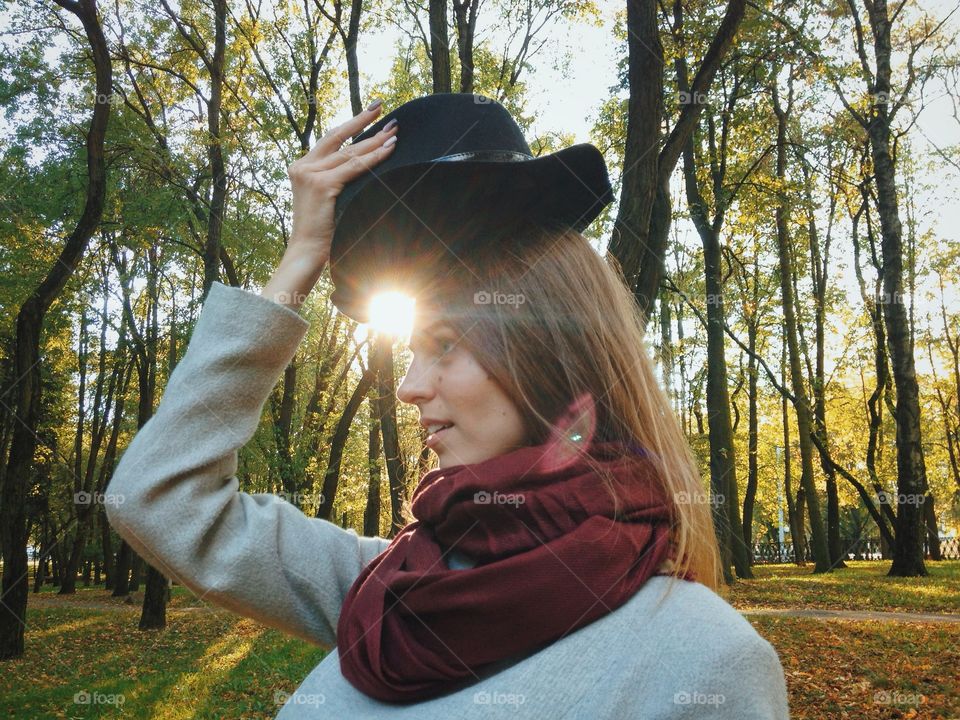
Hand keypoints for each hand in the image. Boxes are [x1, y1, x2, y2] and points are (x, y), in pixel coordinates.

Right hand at [286, 100, 398, 264]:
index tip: (372, 110)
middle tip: (389, 115)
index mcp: (301, 167)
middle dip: (367, 124)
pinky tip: (389, 150)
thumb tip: (363, 162)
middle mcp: (303, 166)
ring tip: (395, 133)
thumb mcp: (326, 197)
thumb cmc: (322, 230)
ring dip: (376, 142)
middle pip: (341, 139)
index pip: (331, 139)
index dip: (353, 123)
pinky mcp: (322, 185)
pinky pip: (355, 167)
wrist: (307, 251)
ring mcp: (310, 175)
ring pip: (350, 153)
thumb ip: (335, 178)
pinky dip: (374, 158)